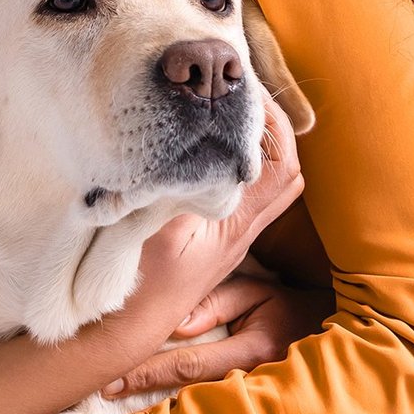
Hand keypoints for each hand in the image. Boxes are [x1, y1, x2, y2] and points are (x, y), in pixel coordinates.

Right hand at [98, 94, 304, 385]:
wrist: (128, 324)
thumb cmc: (140, 277)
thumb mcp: (159, 226)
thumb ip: (184, 185)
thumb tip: (198, 145)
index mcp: (236, 219)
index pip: (280, 162)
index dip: (271, 121)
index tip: (244, 89)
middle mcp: (242, 225)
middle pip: (286, 169)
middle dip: (272, 125)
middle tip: (241, 92)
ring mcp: (229, 231)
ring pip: (267, 181)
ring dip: (258, 143)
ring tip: (227, 111)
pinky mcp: (211, 233)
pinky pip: (242, 189)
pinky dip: (236, 161)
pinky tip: (206, 146)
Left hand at [103, 274, 332, 398]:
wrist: (326, 334)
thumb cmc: (289, 308)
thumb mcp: (259, 294)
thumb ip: (217, 303)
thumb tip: (177, 322)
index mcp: (252, 350)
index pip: (190, 362)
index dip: (150, 369)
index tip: (115, 373)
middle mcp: (247, 376)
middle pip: (184, 385)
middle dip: (142, 383)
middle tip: (103, 383)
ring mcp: (247, 390)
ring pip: (193, 394)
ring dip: (154, 391)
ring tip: (115, 386)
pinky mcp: (244, 394)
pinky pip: (204, 394)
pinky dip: (176, 395)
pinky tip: (148, 389)